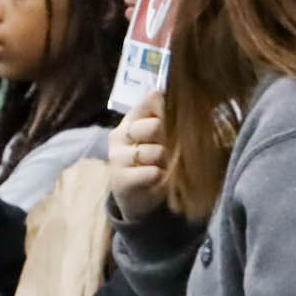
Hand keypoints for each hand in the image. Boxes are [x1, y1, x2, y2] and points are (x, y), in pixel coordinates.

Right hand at [109, 89, 167, 219]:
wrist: (138, 197)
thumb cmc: (154, 162)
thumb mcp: (163, 138)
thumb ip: (169, 119)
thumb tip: (178, 97)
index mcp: (133, 119)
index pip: (151, 101)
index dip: (168, 111)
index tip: (178, 120)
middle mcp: (121, 134)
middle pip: (153, 126)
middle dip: (169, 140)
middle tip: (172, 151)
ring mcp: (118, 157)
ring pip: (154, 151)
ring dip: (166, 162)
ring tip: (165, 167)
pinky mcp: (120, 179)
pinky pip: (150, 173)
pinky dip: (161, 177)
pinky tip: (159, 179)